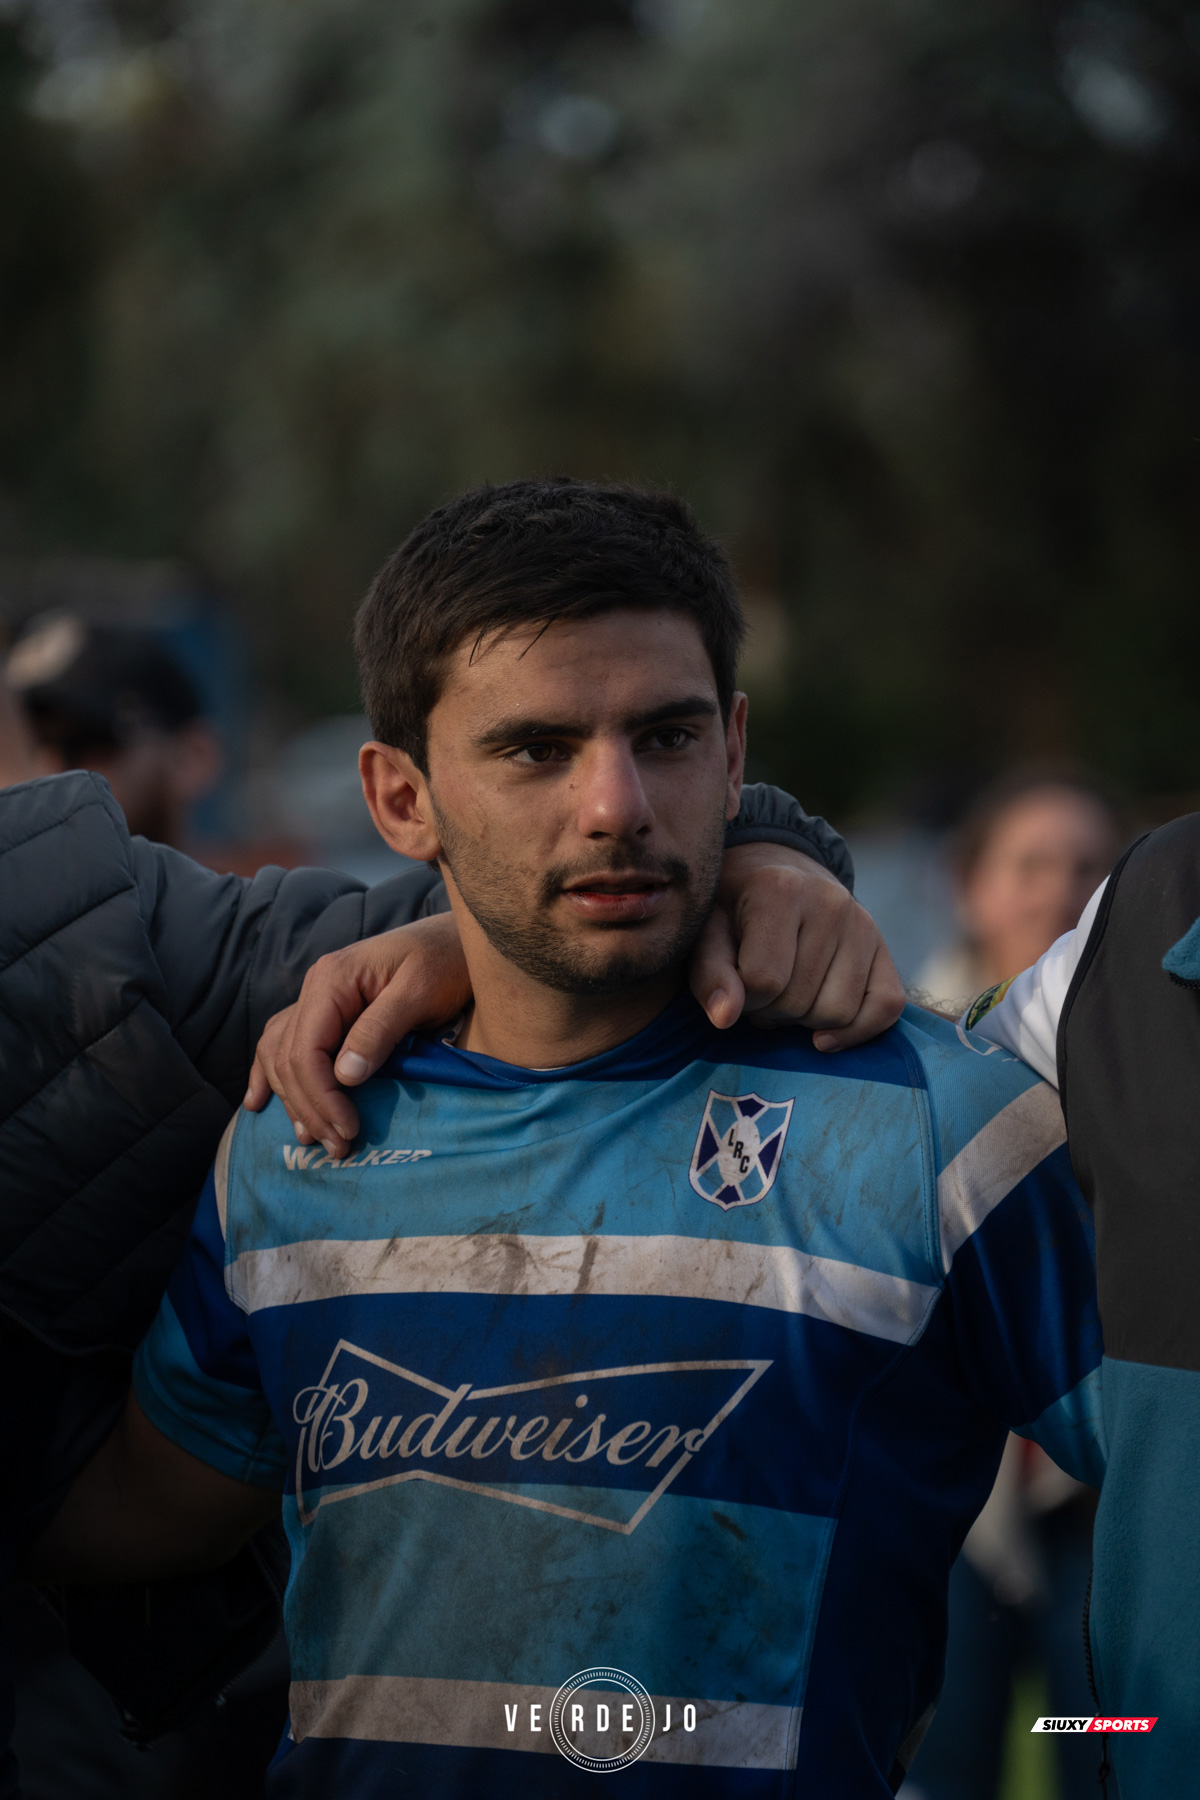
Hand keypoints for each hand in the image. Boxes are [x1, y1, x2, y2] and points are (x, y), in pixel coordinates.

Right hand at [244, 912, 469, 1155]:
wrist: (459, 939)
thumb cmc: (445, 961)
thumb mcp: (419, 993)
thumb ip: (381, 1030)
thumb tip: (344, 1076)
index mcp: (331, 980)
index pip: (305, 1050)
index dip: (321, 1096)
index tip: (349, 1129)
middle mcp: (315, 988)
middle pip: (289, 1059)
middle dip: (310, 1108)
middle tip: (340, 1148)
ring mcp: (318, 999)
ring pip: (281, 1056)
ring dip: (293, 1100)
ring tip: (313, 1139)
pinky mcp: (329, 1013)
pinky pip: (286, 1044)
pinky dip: (271, 1075)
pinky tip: (259, 1102)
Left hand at [689, 842, 905, 1049]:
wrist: (775, 875)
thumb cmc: (732, 910)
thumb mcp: (708, 934)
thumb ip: (711, 974)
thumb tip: (725, 1017)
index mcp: (780, 890)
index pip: (764, 981)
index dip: (742, 999)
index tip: (734, 985)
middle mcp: (831, 902)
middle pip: (800, 1002)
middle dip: (771, 1011)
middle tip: (759, 992)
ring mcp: (863, 923)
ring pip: (838, 1013)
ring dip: (804, 1021)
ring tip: (786, 995)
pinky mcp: (884, 947)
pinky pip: (886, 1006)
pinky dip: (855, 1031)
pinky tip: (823, 1033)